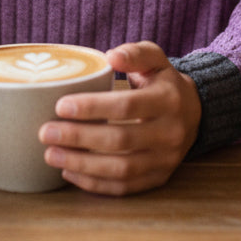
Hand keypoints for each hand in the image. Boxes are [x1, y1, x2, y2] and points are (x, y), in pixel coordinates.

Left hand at [38, 40, 201, 195]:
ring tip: (51, 154)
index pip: (126, 106)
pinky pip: (124, 187)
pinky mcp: (158, 179)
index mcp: (168, 100)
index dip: (92, 108)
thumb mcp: (155, 59)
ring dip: (82, 164)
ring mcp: (165, 160)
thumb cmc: (163, 82)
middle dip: (78, 138)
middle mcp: (170, 133)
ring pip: (120, 170)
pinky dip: (94, 183)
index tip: (60, 106)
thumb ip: (134, 53)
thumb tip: (110, 56)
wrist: (194, 112)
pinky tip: (70, 171)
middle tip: (46, 132)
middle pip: (120, 140)